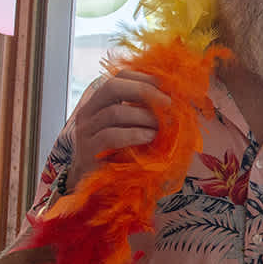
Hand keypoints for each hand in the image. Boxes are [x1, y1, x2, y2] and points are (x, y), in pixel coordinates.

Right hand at [67, 71, 170, 190]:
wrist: (96, 186)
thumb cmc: (120, 155)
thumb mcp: (134, 129)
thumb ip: (146, 113)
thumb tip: (176, 100)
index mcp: (101, 102)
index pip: (119, 77)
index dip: (144, 77)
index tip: (167, 87)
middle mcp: (89, 112)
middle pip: (113, 86)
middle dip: (144, 91)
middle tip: (168, 103)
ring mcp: (86, 131)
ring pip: (114, 112)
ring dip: (144, 117)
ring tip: (162, 126)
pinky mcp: (88, 150)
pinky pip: (111, 136)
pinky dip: (135, 134)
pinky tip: (150, 137)